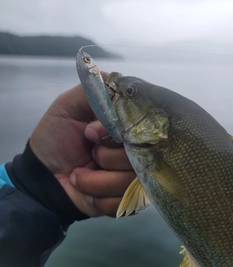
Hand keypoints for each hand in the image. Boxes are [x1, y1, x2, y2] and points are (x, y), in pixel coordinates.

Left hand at [30, 82, 134, 216]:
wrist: (42, 176)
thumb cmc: (55, 137)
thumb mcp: (67, 107)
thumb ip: (91, 91)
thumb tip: (114, 79)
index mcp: (124, 125)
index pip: (141, 124)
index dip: (113, 130)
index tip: (90, 133)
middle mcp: (135, 148)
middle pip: (141, 154)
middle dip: (105, 156)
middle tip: (86, 152)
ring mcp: (133, 174)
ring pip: (131, 180)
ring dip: (96, 180)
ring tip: (79, 174)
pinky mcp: (127, 198)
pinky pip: (123, 201)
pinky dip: (98, 196)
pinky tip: (85, 190)